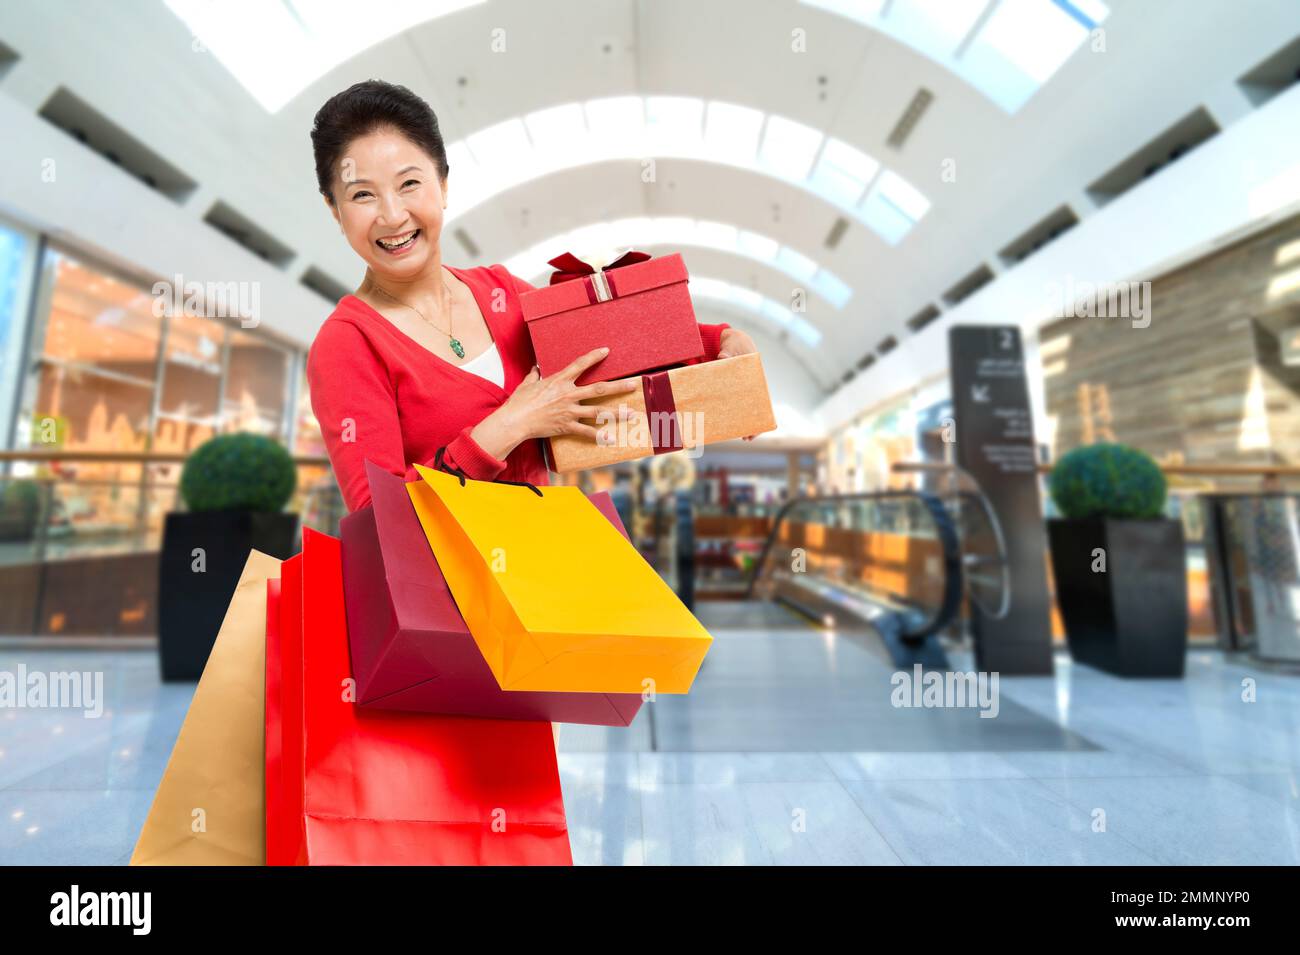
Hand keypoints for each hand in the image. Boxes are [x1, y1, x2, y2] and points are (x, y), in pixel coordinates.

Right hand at [497, 347, 640, 444]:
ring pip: (599, 412)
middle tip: (634, 385)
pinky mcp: (566, 426)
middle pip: (599, 389)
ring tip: (632, 414)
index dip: (594, 356)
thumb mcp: (527, 384)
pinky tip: (611, 438)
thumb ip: (535, 375)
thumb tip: (536, 368)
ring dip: (617, 413)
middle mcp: (569, 394)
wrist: (515, 420)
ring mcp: (569, 411)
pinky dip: (599, 436)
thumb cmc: (519, 402)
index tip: (606, 351)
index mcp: (560, 381)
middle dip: (619, 387)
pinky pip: (586, 432)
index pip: (580, 364)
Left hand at [717, 328, 760, 440]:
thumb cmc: (735, 344)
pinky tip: (724, 423)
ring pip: (742, 409)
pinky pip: (730, 403)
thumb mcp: (732, 345)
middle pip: (753, 408)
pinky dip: (729, 413)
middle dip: (752, 424)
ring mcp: (740, 389)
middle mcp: (750, 386)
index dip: (762, 414)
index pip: (762, 399)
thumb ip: (728, 351)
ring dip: (741, 422)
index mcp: (755, 378)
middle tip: (747, 438)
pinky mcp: (730, 390)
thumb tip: (722, 357)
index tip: (761, 425)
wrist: (730, 341)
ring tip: (738, 437)